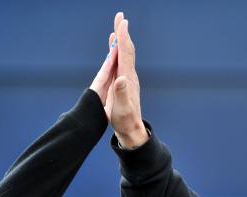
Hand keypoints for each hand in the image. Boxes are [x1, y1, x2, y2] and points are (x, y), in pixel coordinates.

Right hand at [90, 12, 148, 148]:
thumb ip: (120, 94)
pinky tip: (116, 50)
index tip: (122, 22)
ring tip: (117, 28)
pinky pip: (122, 63)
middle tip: (120, 16)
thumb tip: (121, 79)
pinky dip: (118, 52)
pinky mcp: (125, 84)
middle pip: (126, 50)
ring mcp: (128, 80)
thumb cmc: (124, 121)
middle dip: (123, 33)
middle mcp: (129, 76)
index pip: (125, 54)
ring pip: (125, 55)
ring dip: (121, 40)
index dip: (123, 37)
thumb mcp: (121, 109)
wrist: (131, 130)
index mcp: (127, 79)